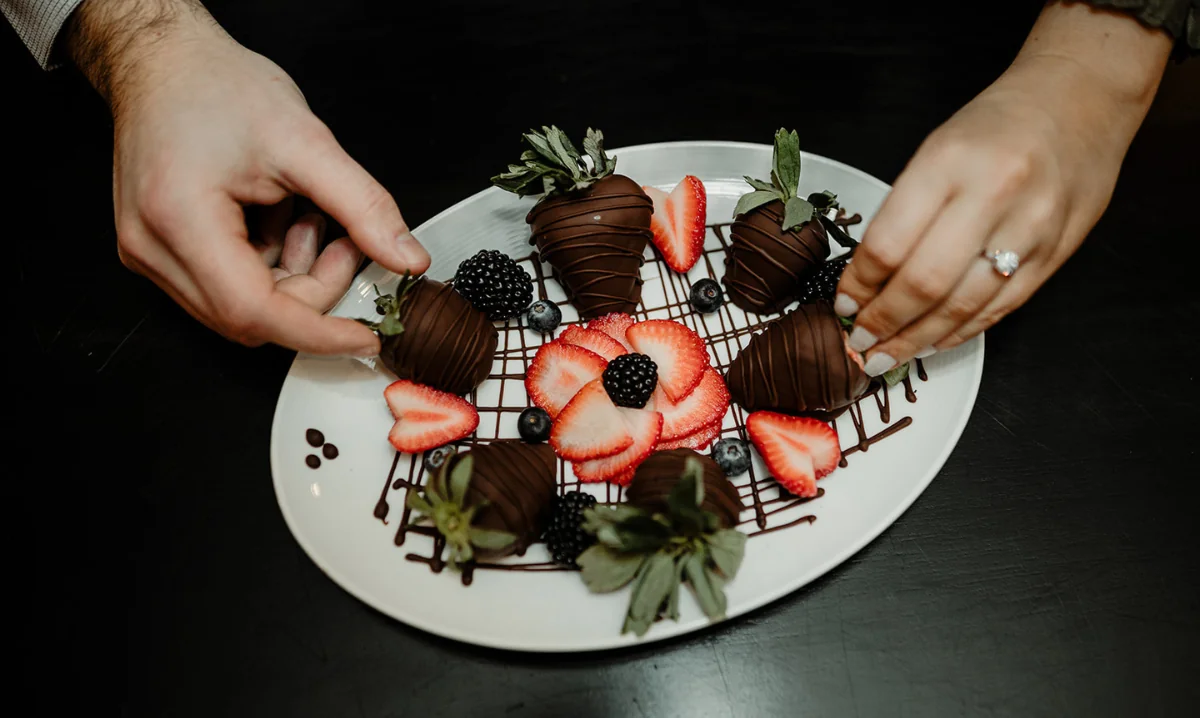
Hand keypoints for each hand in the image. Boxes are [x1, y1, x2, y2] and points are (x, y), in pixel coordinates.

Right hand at [67, 0, 428, 354]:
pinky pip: (226, 285)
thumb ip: (363, 206)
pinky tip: (281, 218)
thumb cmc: (214, 85)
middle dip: (313, 291)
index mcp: (180, 219)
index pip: (256, 313)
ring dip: (293, 274)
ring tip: (308, 215)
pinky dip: (269, 263)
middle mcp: (153, 247)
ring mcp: (150, 252)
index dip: (319, 332)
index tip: (366, 333)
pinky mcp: (160, 250)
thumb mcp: (305, 141)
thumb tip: (406, 258)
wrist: (164, 61)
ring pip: (241, 307)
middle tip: (345, 241)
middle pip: (251, 317)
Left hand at [832, 2, 1170, 375]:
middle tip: (859, 341)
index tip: (843, 304)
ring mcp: (1031, 229)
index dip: (860, 285)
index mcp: (949, 163)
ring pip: (963, 306)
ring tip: (886, 357)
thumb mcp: (936, 149)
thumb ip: (905, 211)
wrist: (1080, 99)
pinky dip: (960, 332)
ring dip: (917, 340)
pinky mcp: (1055, 254)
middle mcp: (993, 196)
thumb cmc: (997, 125)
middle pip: (924, 283)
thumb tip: (867, 278)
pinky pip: (1000, 309)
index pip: (889, 243)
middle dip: (883, 322)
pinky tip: (931, 342)